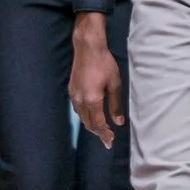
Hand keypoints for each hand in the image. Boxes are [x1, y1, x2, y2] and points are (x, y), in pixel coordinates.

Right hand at [67, 13, 122, 148]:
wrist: (87, 48)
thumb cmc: (104, 64)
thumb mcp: (115, 84)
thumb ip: (115, 104)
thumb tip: (118, 122)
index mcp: (92, 99)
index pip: (98, 123)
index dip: (105, 134)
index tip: (111, 142)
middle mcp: (80, 100)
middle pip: (88, 123)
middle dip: (98, 133)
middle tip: (107, 139)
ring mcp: (74, 95)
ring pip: (82, 117)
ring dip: (91, 125)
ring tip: (101, 130)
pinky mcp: (71, 90)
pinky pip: (78, 109)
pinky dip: (85, 116)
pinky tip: (91, 115)